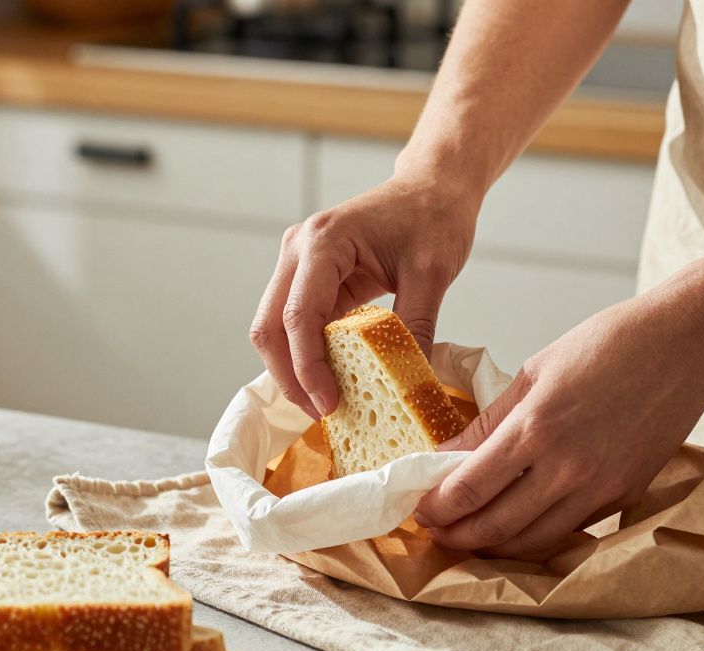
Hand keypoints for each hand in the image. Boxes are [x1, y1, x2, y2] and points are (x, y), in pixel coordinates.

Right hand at [249, 175, 479, 418]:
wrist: (434, 186)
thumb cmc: (434, 217)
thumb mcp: (433, 273)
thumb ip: (415, 325)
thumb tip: (406, 381)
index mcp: (323, 241)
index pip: (298, 316)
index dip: (308, 368)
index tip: (328, 405)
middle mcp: (299, 249)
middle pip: (269, 326)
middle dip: (289, 375)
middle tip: (320, 413)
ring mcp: (298, 261)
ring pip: (274, 327)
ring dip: (292, 368)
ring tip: (324, 402)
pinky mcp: (309, 275)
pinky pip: (295, 322)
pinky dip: (306, 353)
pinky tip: (329, 378)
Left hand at [413, 296, 703, 558]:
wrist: (685, 346)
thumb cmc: (608, 346)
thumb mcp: (534, 373)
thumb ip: (489, 422)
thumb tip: (447, 456)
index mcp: (536, 429)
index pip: (468, 489)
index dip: (436, 507)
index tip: (417, 508)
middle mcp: (567, 469)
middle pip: (496, 526)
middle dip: (456, 535)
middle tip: (434, 531)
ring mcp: (600, 488)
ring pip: (533, 541)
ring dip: (492, 545)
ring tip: (467, 535)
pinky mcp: (625, 497)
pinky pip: (569, 530)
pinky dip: (535, 536)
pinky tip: (515, 527)